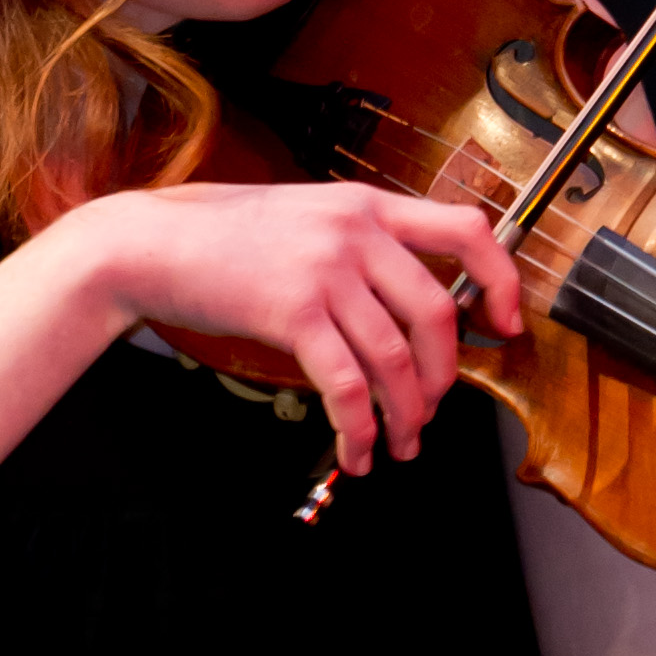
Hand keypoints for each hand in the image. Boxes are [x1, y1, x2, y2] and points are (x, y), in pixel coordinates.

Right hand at [78, 180, 524, 474]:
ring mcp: (326, 270)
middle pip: (437, 313)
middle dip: (444, 375)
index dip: (501, 280)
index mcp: (367, 205)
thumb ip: (358, 245)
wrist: (148, 244)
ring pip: (395, 358)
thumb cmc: (221, 236)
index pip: (468, 229)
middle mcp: (356, 232)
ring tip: (399, 443)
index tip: (507, 323)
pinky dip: (358, 428)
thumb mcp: (305, 216)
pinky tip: (356, 450)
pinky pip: (346, 384)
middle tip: (433, 407)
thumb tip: (404, 305)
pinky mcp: (293, 313)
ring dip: (405, 413)